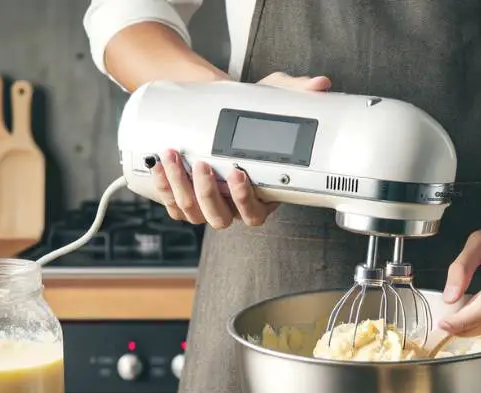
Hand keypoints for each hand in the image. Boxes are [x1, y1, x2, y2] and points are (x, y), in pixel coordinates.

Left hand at [152, 72, 330, 227]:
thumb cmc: (244, 111)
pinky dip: (164, 188)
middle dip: (207, 194)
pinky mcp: (184, 198)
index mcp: (259, 194)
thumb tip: (319, 85)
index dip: (245, 200)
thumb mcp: (271, 99)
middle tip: (201, 164)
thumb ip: (294, 92)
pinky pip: (173, 207)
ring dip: (180, 189)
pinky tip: (160, 166)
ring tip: (173, 157)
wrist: (210, 105)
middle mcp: (233, 205)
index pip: (255, 213)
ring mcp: (207, 203)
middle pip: (221, 219)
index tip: (237, 173)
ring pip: (194, 213)